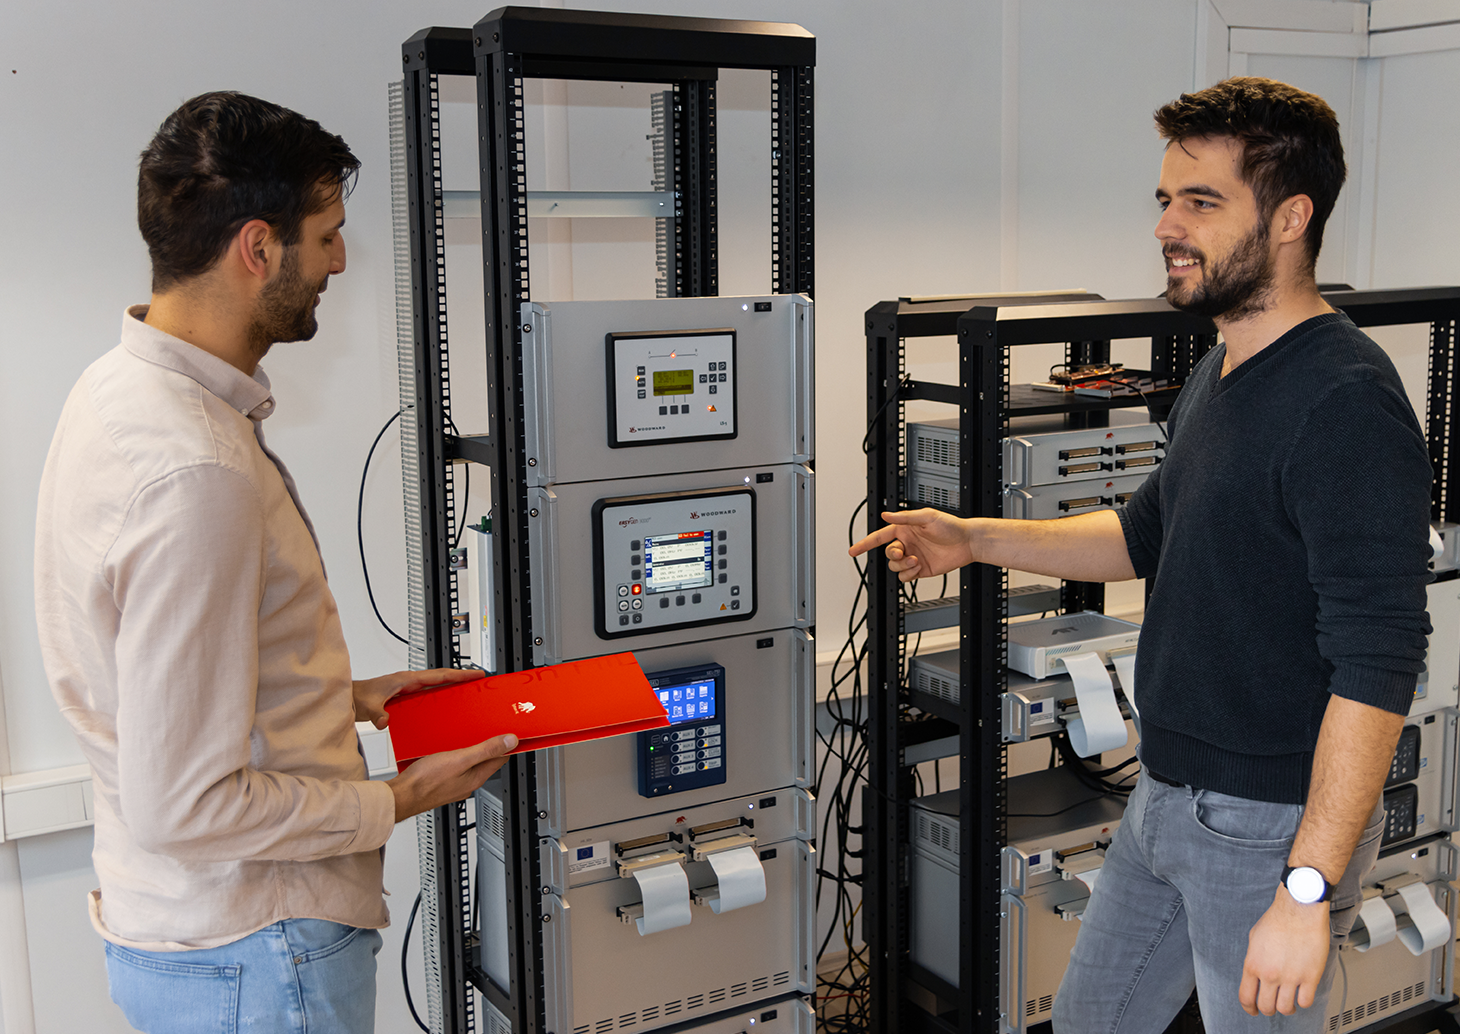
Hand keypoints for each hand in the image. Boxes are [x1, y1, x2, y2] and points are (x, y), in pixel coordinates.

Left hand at [352, 668, 481, 729]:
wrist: (350, 697)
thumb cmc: (359, 696)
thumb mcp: (369, 707)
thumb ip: (378, 715)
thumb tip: (385, 722)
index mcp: (407, 679)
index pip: (439, 675)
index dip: (458, 675)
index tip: (475, 674)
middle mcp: (410, 682)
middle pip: (442, 677)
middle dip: (461, 678)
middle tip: (479, 681)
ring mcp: (409, 688)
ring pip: (437, 685)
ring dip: (452, 686)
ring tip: (467, 693)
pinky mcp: (407, 696)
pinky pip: (429, 694)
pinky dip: (440, 696)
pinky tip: (445, 706)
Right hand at [386, 733, 518, 821]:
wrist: (401, 796)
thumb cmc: (426, 781)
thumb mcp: (460, 759)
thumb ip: (485, 750)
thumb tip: (510, 742)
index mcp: (476, 778)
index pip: (500, 759)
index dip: (507, 745)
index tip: (511, 734)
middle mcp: (468, 784)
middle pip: (485, 762)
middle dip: (489, 747)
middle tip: (491, 731)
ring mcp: (454, 785)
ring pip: (469, 765)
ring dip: (472, 751)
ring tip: (470, 737)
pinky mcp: (441, 783)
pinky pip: (455, 768)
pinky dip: (456, 757)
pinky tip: (448, 751)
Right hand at [847, 509, 975, 581]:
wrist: (967, 543)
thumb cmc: (951, 526)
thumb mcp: (927, 516)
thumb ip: (904, 518)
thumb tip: (886, 515)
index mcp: (904, 529)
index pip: (879, 537)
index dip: (865, 543)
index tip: (852, 550)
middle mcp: (906, 543)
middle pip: (887, 554)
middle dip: (893, 555)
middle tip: (903, 552)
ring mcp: (912, 557)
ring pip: (894, 567)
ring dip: (902, 565)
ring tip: (916, 560)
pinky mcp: (920, 569)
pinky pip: (905, 576)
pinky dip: (909, 574)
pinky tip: (919, 567)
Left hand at [1239, 888, 1331, 1015]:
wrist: (1299, 909)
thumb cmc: (1278, 919)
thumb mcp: (1254, 938)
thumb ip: (1254, 959)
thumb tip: (1256, 972)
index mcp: (1253, 964)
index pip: (1245, 997)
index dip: (1249, 1008)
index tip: (1253, 1010)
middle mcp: (1270, 974)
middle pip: (1266, 1007)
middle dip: (1268, 1009)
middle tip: (1272, 1006)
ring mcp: (1290, 977)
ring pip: (1285, 1008)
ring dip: (1287, 1009)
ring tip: (1289, 1003)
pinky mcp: (1310, 976)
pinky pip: (1306, 1001)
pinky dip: (1303, 1002)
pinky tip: (1302, 994)